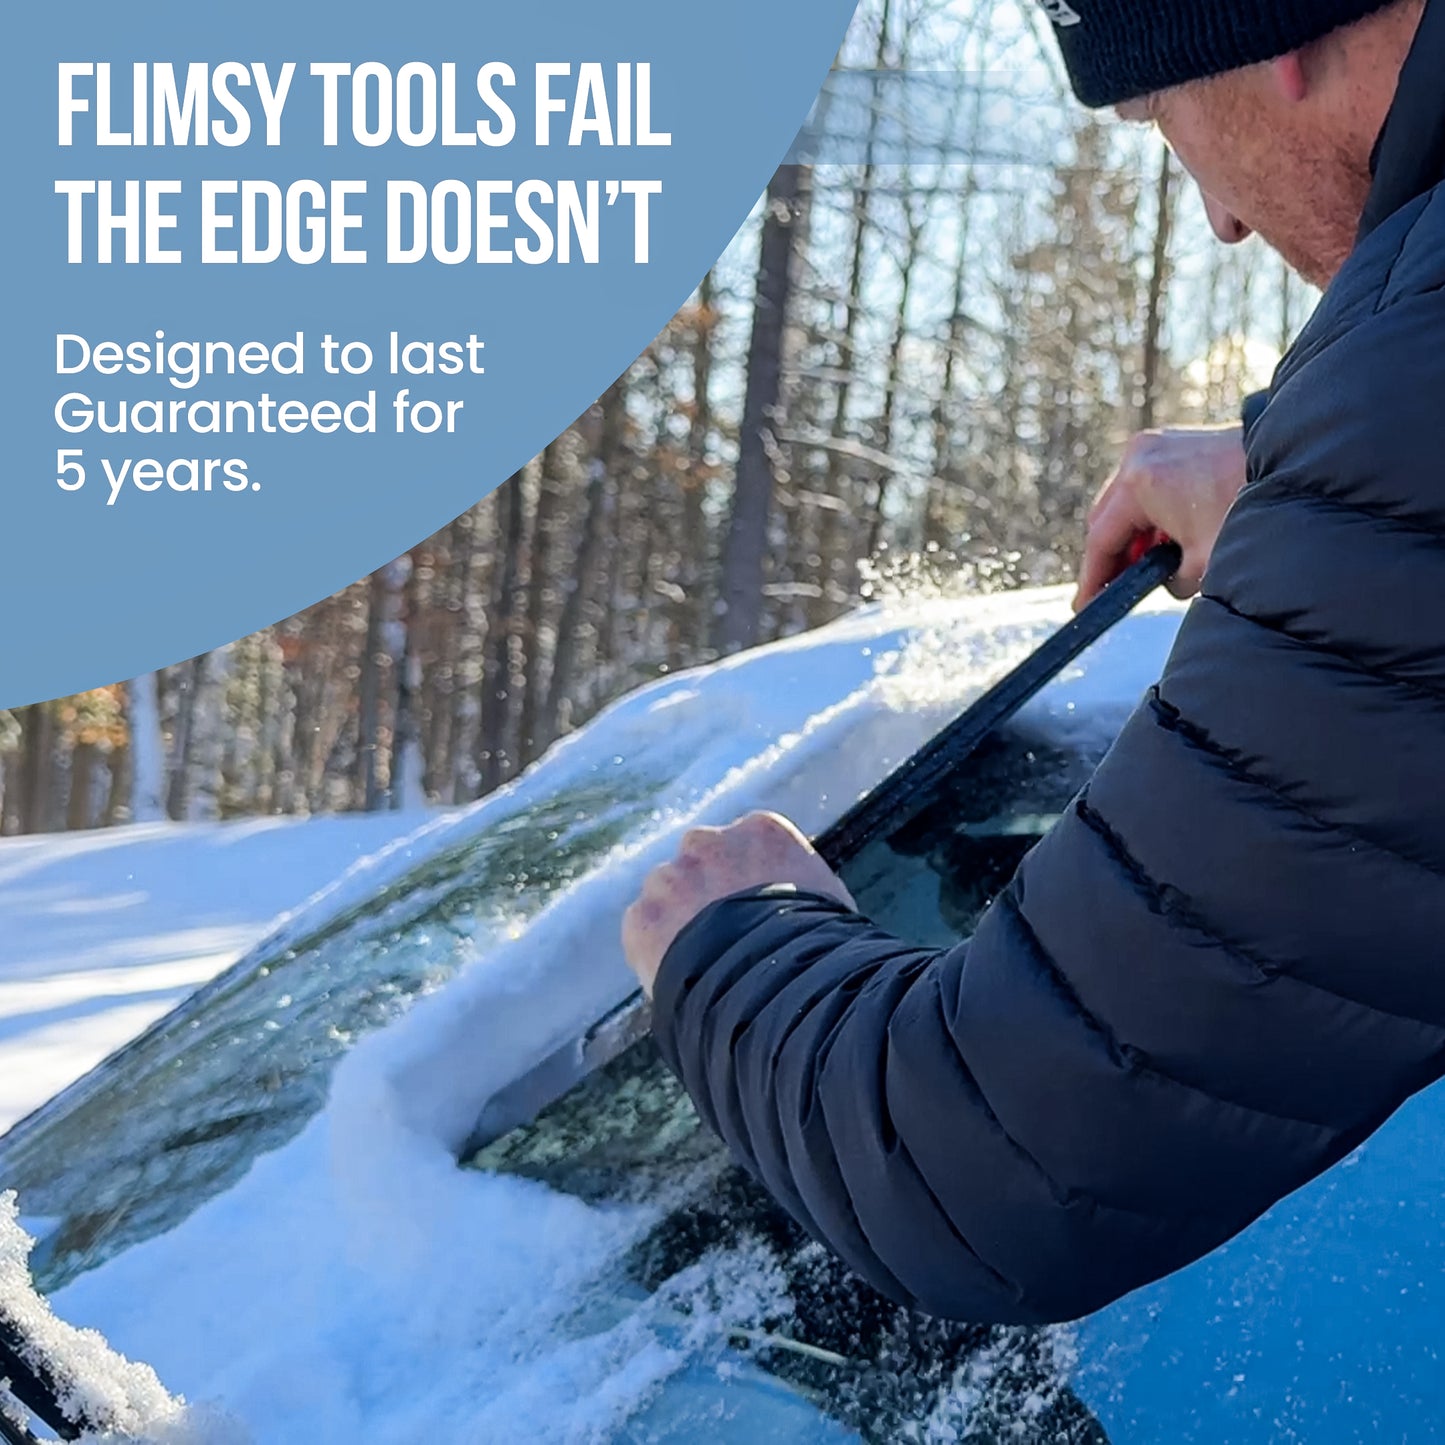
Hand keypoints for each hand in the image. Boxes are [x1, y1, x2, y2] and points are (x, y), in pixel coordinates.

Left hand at [622, 812, 855, 996]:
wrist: (779, 989)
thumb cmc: (822, 948)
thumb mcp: (828, 903)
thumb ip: (800, 885)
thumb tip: (801, 902)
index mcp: (761, 830)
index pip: (747, 849)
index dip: (750, 885)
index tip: (758, 915)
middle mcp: (709, 842)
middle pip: (702, 865)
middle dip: (709, 895)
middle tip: (727, 941)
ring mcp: (670, 877)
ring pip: (667, 896)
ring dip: (680, 923)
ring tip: (706, 968)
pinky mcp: (642, 918)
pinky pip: (645, 931)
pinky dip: (657, 953)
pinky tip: (685, 978)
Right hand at [1074, 424, 1247, 610]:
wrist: (1293, 459)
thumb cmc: (1252, 505)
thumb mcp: (1205, 564)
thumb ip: (1171, 583)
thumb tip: (1164, 583)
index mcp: (1140, 482)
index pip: (1101, 539)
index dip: (1092, 578)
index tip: (1085, 605)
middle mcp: (1140, 456)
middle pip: (1107, 519)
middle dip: (1114, 557)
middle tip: (1120, 589)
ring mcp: (1155, 444)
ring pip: (1125, 502)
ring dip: (1136, 535)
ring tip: (1155, 563)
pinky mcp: (1173, 442)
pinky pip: (1146, 485)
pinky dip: (1153, 514)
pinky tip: (1172, 536)